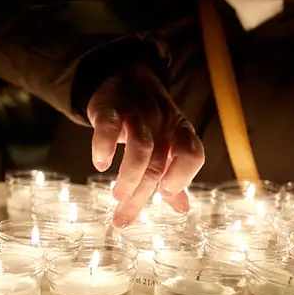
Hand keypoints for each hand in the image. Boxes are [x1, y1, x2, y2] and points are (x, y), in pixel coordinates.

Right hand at [88, 64, 203, 226]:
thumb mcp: (166, 142)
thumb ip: (173, 174)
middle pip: (158, 163)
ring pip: (141, 147)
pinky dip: (104, 147)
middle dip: (141, 194)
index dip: (183, 176)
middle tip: (123, 217)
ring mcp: (137, 114)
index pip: (193, 154)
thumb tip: (182, 209)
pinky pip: (109, 127)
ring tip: (117, 196)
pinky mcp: (111, 108)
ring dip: (129, 176)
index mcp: (179, 133)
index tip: (164, 194)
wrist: (125, 77)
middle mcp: (162, 124)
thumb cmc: (148, 119)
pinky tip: (101, 164)